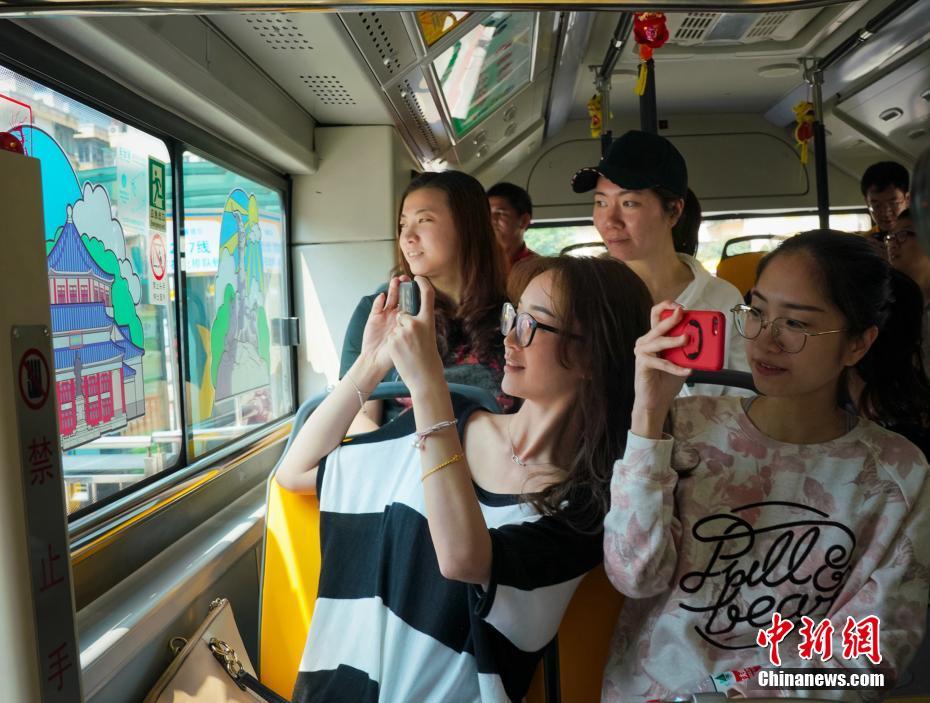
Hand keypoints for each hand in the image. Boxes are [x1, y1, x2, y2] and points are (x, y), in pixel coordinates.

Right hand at [359, 276, 407, 379]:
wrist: (376, 361)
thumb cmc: (395, 354)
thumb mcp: (407, 341)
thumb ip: (410, 329)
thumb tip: (414, 320)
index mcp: (409, 319)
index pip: (414, 300)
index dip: (417, 289)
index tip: (419, 279)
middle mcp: (398, 315)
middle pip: (402, 296)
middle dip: (403, 286)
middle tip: (405, 278)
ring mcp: (386, 315)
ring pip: (391, 298)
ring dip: (393, 289)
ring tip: (395, 281)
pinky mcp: (374, 317)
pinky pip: (378, 306)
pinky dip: (380, 301)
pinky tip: (382, 297)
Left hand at [385, 276, 444, 395]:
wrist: (424, 378)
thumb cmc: (428, 359)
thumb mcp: (429, 337)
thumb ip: (421, 324)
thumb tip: (410, 315)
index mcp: (428, 321)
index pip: (427, 295)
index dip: (422, 284)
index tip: (417, 278)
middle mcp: (416, 323)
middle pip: (403, 314)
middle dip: (403, 323)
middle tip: (412, 340)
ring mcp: (404, 331)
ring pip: (396, 326)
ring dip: (398, 335)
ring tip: (408, 350)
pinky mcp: (394, 340)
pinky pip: (391, 336)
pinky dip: (394, 344)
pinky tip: (402, 354)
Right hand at [631, 302, 691, 437]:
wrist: (656, 401)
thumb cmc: (667, 379)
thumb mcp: (681, 360)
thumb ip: (687, 348)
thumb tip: (706, 340)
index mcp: (654, 336)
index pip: (657, 314)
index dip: (667, 306)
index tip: (681, 307)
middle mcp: (645, 341)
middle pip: (657, 323)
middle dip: (671, 317)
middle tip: (683, 313)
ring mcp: (642, 352)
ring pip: (658, 341)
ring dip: (674, 340)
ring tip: (687, 339)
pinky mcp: (642, 365)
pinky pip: (661, 363)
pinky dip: (676, 367)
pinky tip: (688, 371)